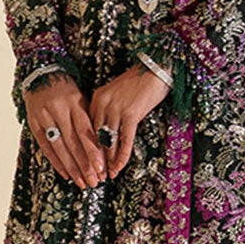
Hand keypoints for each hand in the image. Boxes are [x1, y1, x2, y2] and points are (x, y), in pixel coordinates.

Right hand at [24, 74, 106, 188]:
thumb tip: (103, 147)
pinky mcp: (33, 124)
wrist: (41, 75)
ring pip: (59, 147)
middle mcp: (58, 110)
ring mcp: (44, 117)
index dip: (93, 152)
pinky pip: (45, 147)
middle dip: (85, 165)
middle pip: (73, 143)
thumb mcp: (81, 99)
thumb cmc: (66, 90)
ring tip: (82, 182)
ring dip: (71, 168)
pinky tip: (65, 174)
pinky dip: (56, 162)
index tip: (101, 168)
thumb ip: (89, 120)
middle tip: (94, 181)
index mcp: (74, 103)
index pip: (85, 132)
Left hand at [88, 63, 171, 178]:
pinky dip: (122, 155)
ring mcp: (116, 108)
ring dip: (109, 161)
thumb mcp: (118, 94)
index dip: (88, 148)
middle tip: (96, 175)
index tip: (88, 162)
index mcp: (97, 98)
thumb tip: (108, 135)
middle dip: (96, 159)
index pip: (88, 128)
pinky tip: (120, 166)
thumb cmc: (140, 81)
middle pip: (95, 137)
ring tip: (108, 175)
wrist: (156, 67)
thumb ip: (109, 111)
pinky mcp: (131, 113)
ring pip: (109, 140)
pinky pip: (125, 139)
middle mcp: (103, 103)